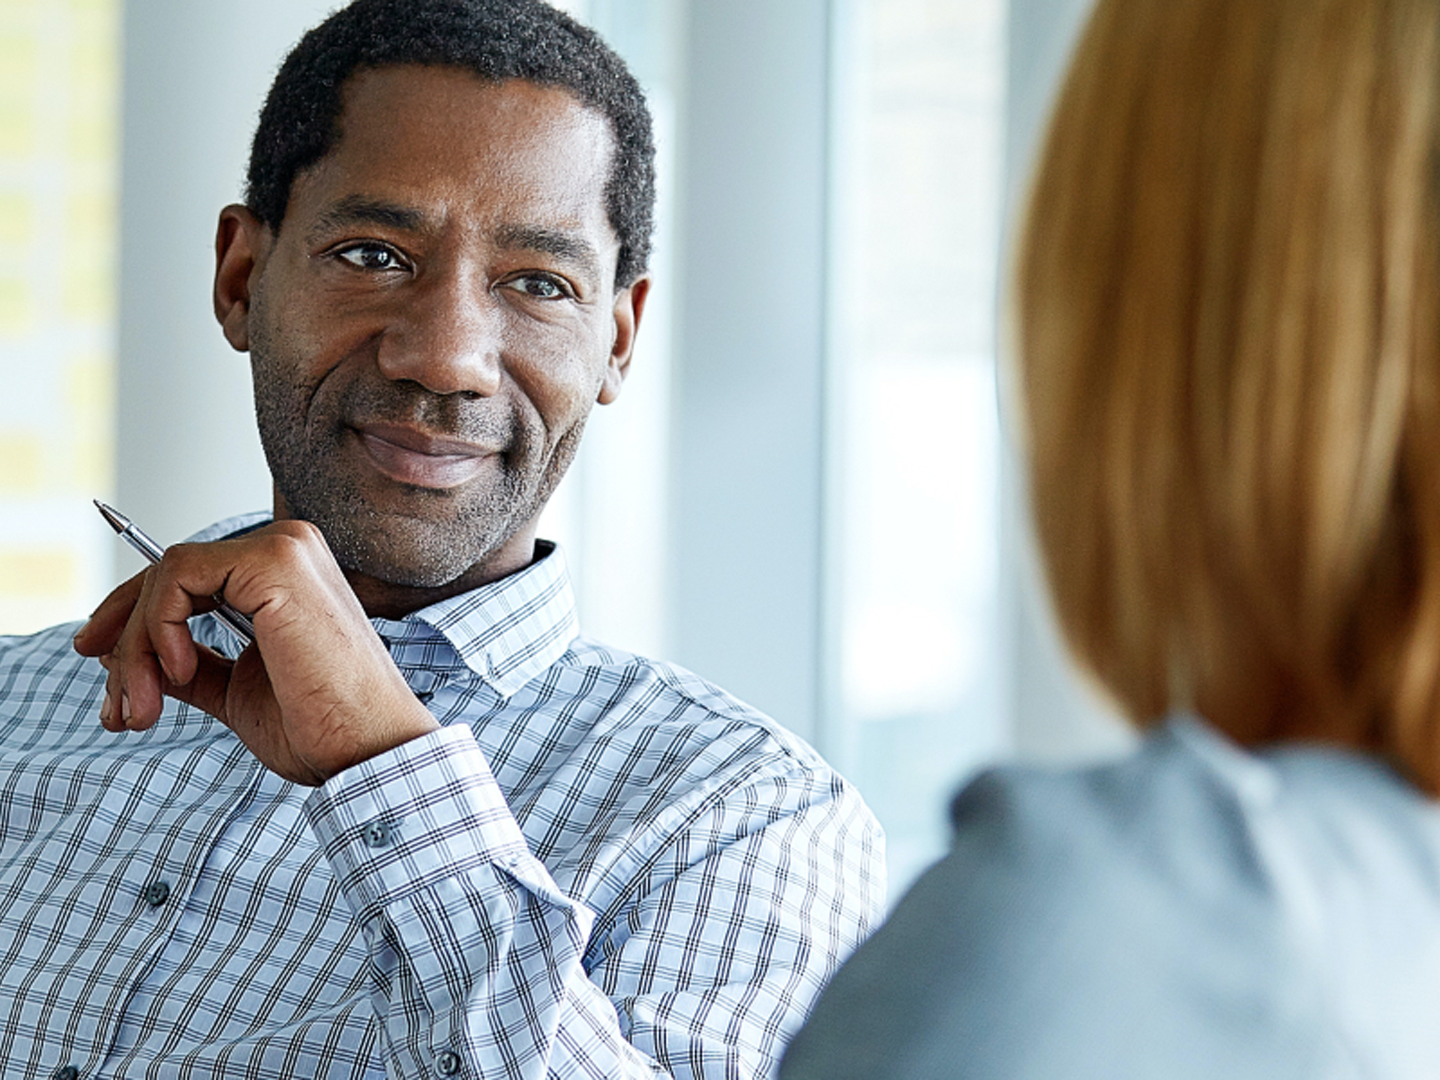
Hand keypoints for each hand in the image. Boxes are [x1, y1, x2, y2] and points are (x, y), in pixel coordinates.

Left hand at [73, 520, 439, 784]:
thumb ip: (190, 664)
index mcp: (286, 575)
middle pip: (168, 575)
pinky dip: (158, 629)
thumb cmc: (320, 727)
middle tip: (115, 708)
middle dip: (125, 643)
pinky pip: (177, 578)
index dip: (132, 618)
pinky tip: (176, 674)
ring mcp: (284, 549)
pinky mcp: (274, 562)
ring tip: (140, 711)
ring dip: (135, 649)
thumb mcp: (235, 690)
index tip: (98, 665)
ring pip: (165, 577)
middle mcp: (289, 548)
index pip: (188, 578)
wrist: (367, 750)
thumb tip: (123, 654)